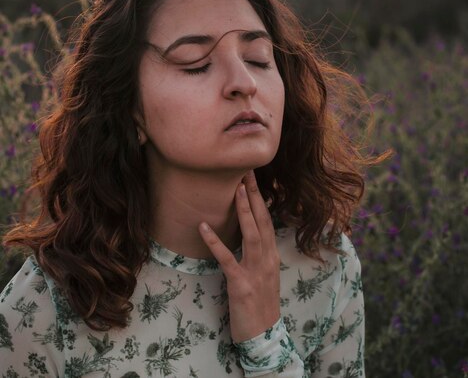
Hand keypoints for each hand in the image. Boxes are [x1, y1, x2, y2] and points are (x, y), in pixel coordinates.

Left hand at [199, 169, 280, 343]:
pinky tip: (203, 227)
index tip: (252, 178)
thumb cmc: (261, 305)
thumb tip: (249, 233)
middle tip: (246, 171)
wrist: (264, 335)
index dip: (260, 198)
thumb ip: (259, 253)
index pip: (267, 220)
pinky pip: (226, 259)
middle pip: (262, 221)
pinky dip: (214, 241)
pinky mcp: (240, 284)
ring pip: (251, 235)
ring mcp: (256, 271)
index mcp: (272, 255)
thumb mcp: (264, 274)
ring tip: (236, 189)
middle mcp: (268, 259)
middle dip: (254, 196)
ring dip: (244, 211)